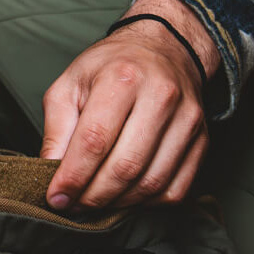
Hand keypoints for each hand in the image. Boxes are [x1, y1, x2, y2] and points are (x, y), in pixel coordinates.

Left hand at [40, 0, 219, 209]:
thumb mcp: (70, 83)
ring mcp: (187, 120)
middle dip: (94, 195)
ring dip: (119, 203)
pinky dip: (147, 203)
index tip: (57, 197)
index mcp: (122, 77)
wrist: (162, 49)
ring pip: (152, 183)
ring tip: (96, 202)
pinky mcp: (202, 140)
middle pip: (125, 166)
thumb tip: (50, 171)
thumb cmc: (109, 67)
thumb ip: (57, 127)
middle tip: (74, 205)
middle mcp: (160, 97)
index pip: (94, 139)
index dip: (73, 176)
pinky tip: (126, 196)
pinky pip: (176, 189)